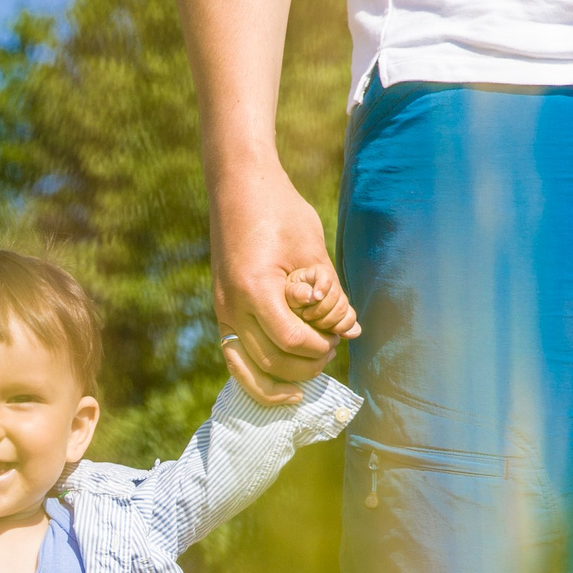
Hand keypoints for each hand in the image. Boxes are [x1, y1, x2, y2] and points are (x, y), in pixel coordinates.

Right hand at [211, 164, 359, 404]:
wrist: (239, 187)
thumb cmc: (281, 210)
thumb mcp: (313, 250)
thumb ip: (331, 295)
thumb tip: (350, 331)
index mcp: (254, 287)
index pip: (289, 339)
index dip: (318, 347)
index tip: (336, 338)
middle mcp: (231, 305)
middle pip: (270, 362)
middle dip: (306, 366)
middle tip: (330, 350)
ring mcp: (222, 311)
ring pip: (247, 371)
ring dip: (283, 380)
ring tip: (310, 371)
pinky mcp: (222, 311)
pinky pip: (235, 359)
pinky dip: (258, 378)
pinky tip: (283, 385)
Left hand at [286, 262, 356, 336]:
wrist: (286, 315)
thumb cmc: (282, 301)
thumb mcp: (283, 294)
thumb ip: (297, 292)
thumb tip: (315, 297)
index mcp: (314, 273)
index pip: (326, 274)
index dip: (324, 285)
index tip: (315, 296)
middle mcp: (329, 284)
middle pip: (336, 295)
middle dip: (320, 310)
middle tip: (305, 316)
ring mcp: (337, 298)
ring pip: (343, 309)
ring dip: (328, 321)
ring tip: (312, 323)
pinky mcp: (342, 314)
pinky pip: (350, 320)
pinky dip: (342, 327)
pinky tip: (329, 331)